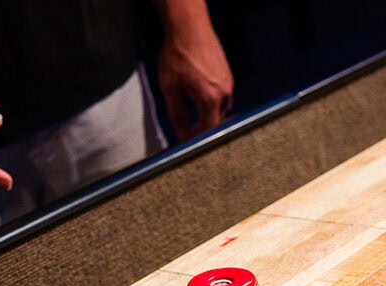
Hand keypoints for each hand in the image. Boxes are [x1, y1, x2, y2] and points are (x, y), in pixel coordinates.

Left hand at [157, 19, 233, 142]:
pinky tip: (198, 97)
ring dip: (208, 114)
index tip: (186, 143)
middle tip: (188, 131)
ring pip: (221, 108)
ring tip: (192, 114)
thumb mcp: (170, 90)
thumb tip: (181, 135)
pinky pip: (223, 95)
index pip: (208, 130)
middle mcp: (225, 92)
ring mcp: (229, 82)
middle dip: (203, 128)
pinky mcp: (228, 73)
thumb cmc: (178, 56)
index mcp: (211, 99)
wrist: (189, 28)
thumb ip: (177, 116)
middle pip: (217, 120)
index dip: (197, 139)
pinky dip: (212, 102)